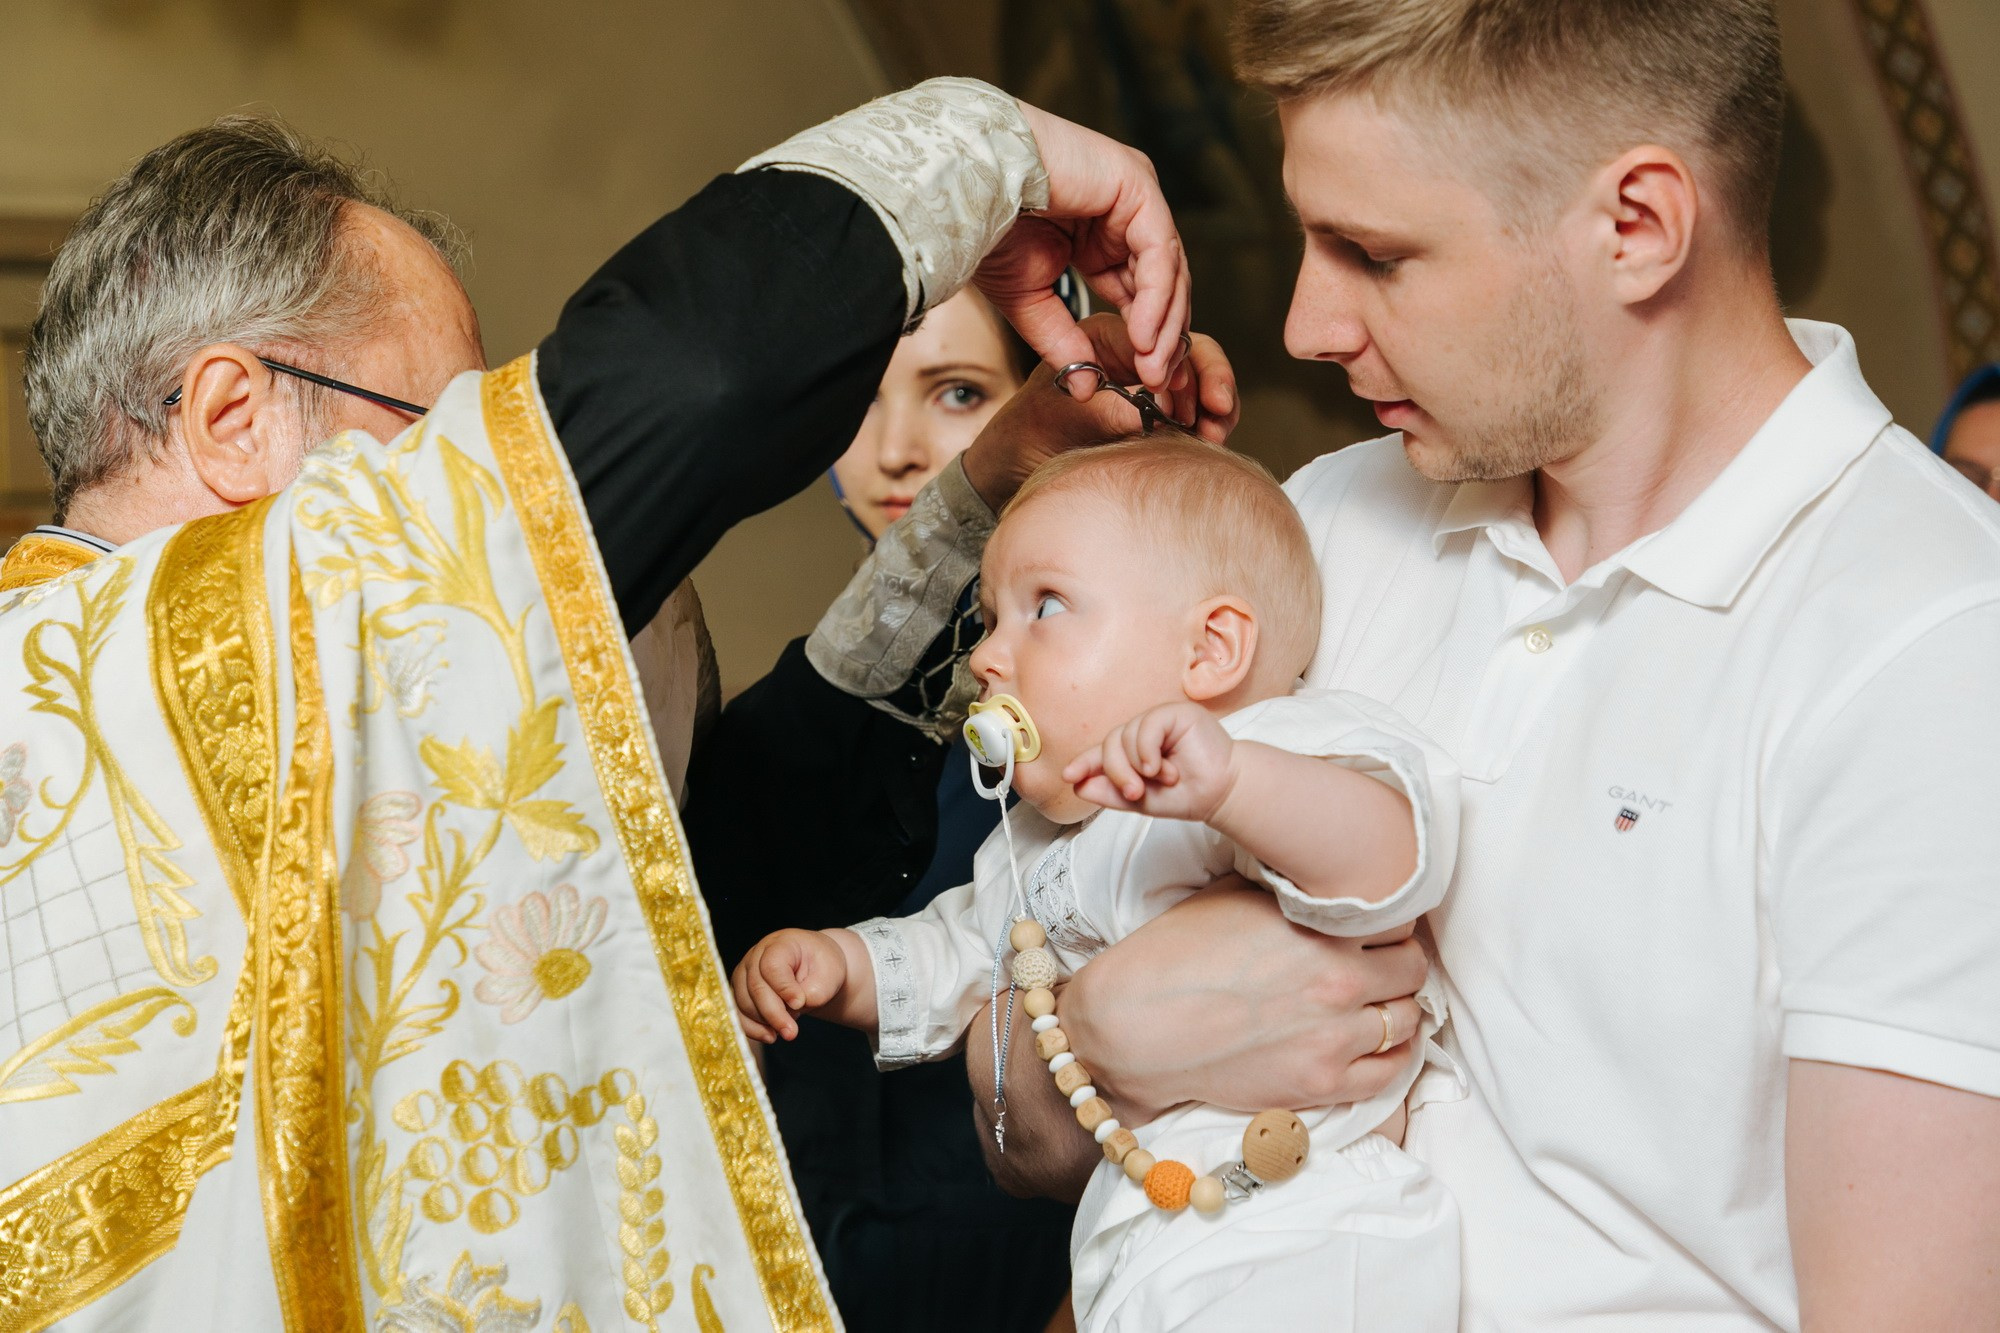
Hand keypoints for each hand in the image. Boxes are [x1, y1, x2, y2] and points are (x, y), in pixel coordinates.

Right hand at [731, 929, 848, 1042]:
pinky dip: (752, 1028)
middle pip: (756, 987)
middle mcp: (756, 956)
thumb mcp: (830, 975)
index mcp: (780, 944)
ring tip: (788, 1031)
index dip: (784, 988)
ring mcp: (744, 973)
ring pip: (744, 1002)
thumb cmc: (822, 967)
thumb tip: (792, 1009)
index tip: (800, 1003)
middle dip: (774, 1014)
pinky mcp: (740, 991)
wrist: (814, 968)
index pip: (772, 966)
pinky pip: (738, 1013)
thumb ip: (814, 992)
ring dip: (765, 1022)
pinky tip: (771, 1036)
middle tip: (792, 1033)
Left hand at [959, 313, 1238, 510]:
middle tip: (1216, 405)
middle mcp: (1134, 349)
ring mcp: (1152, 377)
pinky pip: (1200, 402)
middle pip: (1188, 343)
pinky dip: (1211, 416)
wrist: (1019, 467)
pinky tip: (1212, 436)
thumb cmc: (1027, 431)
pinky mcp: (1165, 407)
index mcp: (1105, 333)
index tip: (1166, 384)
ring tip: (1216, 428)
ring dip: (1216, 396)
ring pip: (1201, 372)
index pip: (1151, 324)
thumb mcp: (1057, 416)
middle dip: (1207, 373)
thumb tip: (1157, 410)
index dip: (1166, 350)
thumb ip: (1107, 411)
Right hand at [976, 103, 1189, 389]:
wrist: (967, 188)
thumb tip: (1084, 390)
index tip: (1148, 383)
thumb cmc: (988, 230)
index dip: (1148, 338)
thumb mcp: (1031, 302)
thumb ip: (1065, 343)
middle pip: (1164, 283)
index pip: (1141, 291)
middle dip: (1164, 338)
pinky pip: (1158, 251)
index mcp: (1102, 234)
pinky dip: (1155, 298)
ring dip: (1162, 326)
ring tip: (1152, 369)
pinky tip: (1142, 336)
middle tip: (1160, 385)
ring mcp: (1135, 194)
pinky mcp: (1137, 184)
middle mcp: (1125, 212)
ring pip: (1169, 270)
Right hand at [1062, 880, 1428, 1120]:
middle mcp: (1338, 981)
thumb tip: (1317, 880)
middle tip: (1378, 967)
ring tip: (1376, 1005)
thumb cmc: (1175, 955)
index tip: (1373, 931)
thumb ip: (1289, 891)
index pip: (1397, 920)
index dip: (1386, 924)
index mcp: (1319, 928)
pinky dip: (1394, 1056)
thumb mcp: (1233, 896)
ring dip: (1397, 1009)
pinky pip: (1391, 1072)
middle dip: (1398, 965)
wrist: (1138, 1026)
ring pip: (1408, 1021)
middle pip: (1412, 970)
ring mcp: (1334, 1037)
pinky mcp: (1322, 1083)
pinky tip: (1378, 1044)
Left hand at [1064, 702, 1236, 822]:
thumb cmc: (1186, 794)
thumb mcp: (1140, 800)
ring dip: (1137, 765)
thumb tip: (1077, 785)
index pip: (1101, 753)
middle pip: (1109, 744)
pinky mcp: (1175, 712)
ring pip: (1125, 735)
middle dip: (1116, 772)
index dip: (1083, 762)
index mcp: (1133, 752)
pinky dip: (1147, 750)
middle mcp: (1142, 733)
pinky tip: (1161, 767)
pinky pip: (1146, 726)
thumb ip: (1110, 793)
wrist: (1221, 793)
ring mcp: (1158, 720)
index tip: (1068, 777)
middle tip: (1135, 793)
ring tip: (1162, 779)